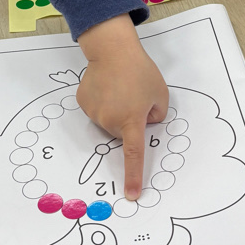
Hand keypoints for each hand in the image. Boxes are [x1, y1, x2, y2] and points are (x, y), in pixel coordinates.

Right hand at [77, 16, 168, 199]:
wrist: (112, 49)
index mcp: (131, 121)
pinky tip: (106, 85)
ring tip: (120, 87)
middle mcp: (110, 121)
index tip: (131, 195)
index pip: (133, 156)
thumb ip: (157, 115)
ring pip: (109, 121)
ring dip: (116, 110)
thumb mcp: (160, 94)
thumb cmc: (139, 70)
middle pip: (122, 132)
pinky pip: (97, 110)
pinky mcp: (83, 103)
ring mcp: (94, 113)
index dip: (133, 176)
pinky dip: (103, 101)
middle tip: (135, 96)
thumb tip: (145, 122)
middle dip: (130, 120)